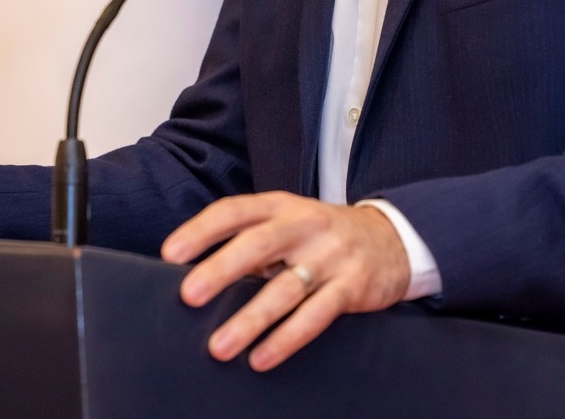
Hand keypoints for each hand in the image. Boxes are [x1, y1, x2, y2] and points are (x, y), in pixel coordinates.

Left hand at [160, 192, 410, 370]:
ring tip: (220, 346)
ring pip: (285, 289)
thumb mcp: (288, 223)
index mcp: (280, 206)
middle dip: (221, 270)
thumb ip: (250, 243)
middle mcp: (304, 225)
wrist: (393, 238)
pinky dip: (287, 339)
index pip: (235, 211)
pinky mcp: (352, 286)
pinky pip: (315, 316)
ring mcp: (330, 256)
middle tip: (189, 296)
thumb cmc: (322, 235)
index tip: (171, 254)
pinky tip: (262, 357)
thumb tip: (197, 275)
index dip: (201, 230)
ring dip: (250, 319)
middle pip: (258, 245)